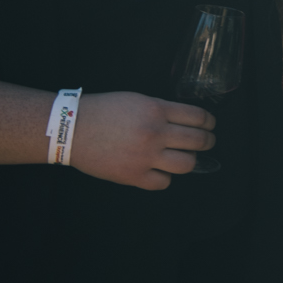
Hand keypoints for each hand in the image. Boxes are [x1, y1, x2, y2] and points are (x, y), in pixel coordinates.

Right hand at [69, 92, 215, 189]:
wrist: (72, 129)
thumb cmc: (104, 110)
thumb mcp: (138, 100)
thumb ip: (162, 110)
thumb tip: (185, 121)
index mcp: (157, 110)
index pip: (199, 117)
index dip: (210, 122)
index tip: (210, 125)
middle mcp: (155, 133)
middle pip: (198, 141)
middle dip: (207, 142)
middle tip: (206, 142)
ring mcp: (145, 156)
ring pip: (186, 165)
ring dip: (190, 161)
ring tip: (184, 157)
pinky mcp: (132, 176)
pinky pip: (163, 182)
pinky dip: (165, 177)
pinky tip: (160, 171)